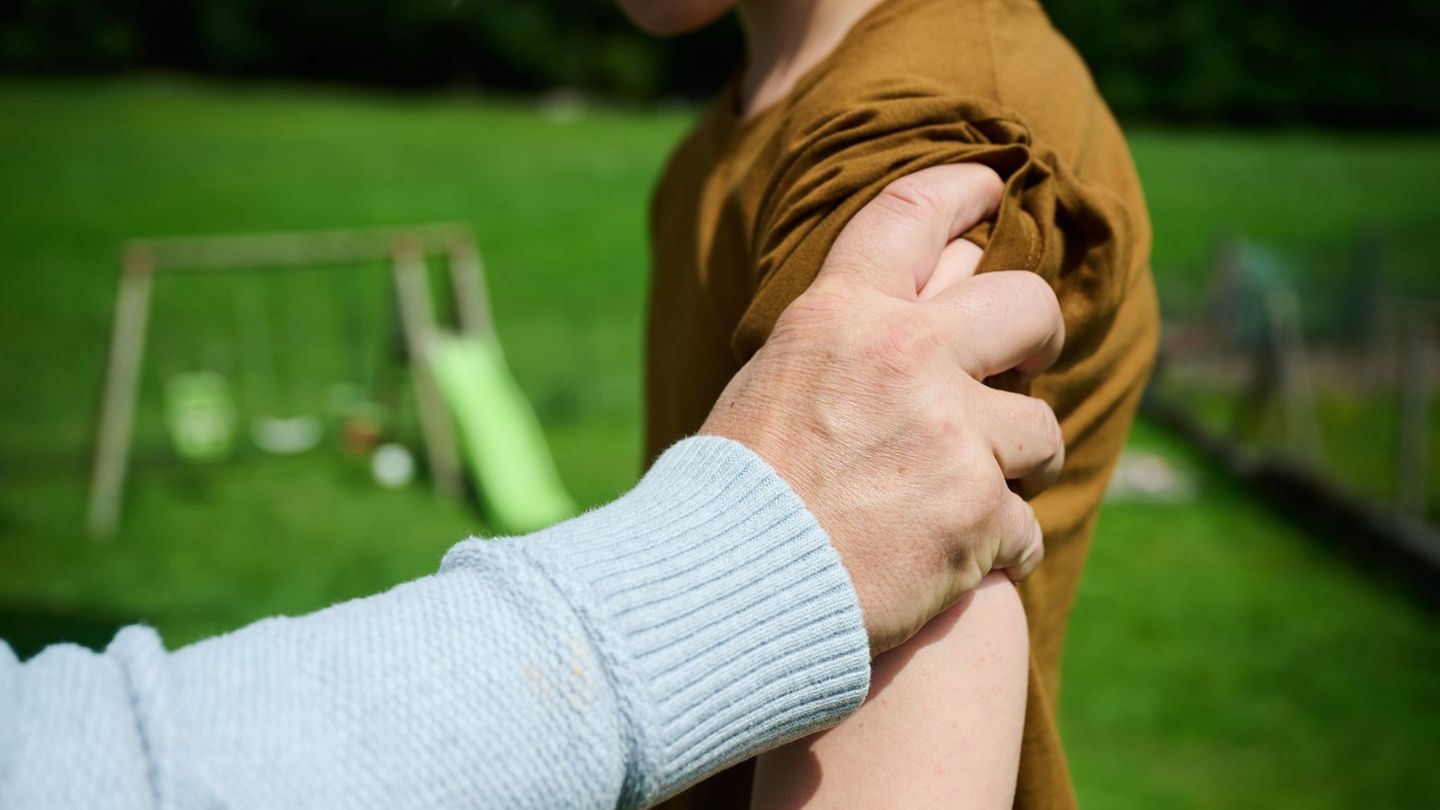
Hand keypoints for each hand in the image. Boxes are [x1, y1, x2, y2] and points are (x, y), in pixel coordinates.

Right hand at [701, 164, 1064, 653]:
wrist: (726, 590)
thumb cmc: (732, 495)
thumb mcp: (768, 383)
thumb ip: (839, 343)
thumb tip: (894, 318)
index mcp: (841, 313)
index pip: (915, 213)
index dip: (964, 189)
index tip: (991, 186)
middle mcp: (905, 356)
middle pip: (1026, 308)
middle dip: (1038, 335)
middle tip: (1028, 361)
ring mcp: (949, 434)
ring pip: (1040, 430)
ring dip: (1018, 465)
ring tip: (974, 494)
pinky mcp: (976, 514)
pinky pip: (1025, 526)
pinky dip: (998, 549)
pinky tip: (955, 564)